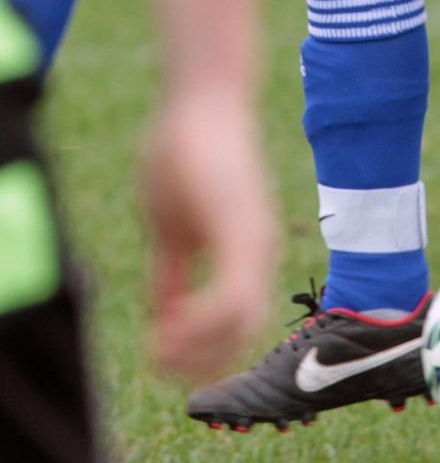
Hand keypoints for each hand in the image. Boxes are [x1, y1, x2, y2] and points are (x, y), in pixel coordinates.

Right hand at [142, 88, 275, 380]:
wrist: (203, 100)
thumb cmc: (186, 154)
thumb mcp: (172, 227)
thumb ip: (172, 271)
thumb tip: (163, 314)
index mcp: (245, 253)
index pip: (236, 328)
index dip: (200, 354)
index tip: (160, 355)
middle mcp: (259, 252)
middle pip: (243, 336)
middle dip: (198, 362)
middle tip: (157, 361)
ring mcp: (254, 242)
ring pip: (242, 326)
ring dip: (197, 349)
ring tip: (159, 348)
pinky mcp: (241, 229)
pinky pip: (231, 300)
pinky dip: (199, 326)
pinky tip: (165, 324)